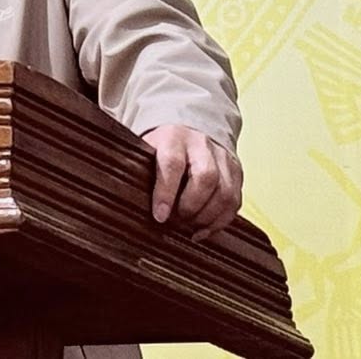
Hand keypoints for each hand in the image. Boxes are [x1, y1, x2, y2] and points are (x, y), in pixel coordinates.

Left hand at [141, 124, 241, 240]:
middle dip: (191, 206)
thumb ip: (138, 170)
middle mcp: (201, 145)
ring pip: (225, 192)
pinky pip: (234, 202)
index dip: (166, 192)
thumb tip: (124, 199)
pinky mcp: (236, 172)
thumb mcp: (145, 150)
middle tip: (176, 221)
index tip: (160, 216)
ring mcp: (223, 158)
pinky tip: (202, 230)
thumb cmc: (160, 147)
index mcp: (173, 137)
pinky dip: (219, 222)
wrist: (188, 129)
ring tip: (189, 228)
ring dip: (207, 218)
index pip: (172, 163)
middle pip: (206, 177)